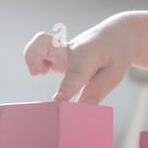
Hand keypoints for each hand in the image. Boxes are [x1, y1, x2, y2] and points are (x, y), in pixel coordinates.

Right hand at [23, 13, 138, 103]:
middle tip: (37, 73)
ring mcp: (61, 50)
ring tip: (38, 73)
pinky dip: (34, 59)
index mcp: (88, 56)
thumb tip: (77, 112)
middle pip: (44, 42)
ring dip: (31, 57)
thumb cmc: (116, 55)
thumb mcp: (115, 74)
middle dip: (33, 56)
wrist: (116, 34)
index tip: (57, 103)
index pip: (75, 73)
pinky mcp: (56, 53)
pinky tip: (43, 71)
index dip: (66, 89)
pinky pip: (38, 50)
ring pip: (39, 43)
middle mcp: (70, 50)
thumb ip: (95, 92)